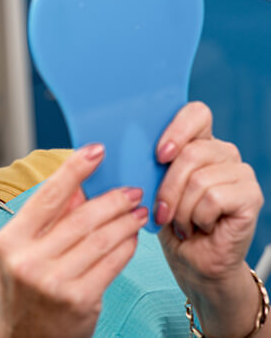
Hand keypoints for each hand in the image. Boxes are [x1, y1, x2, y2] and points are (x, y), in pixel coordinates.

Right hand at [0, 144, 147, 337]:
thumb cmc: (28, 293)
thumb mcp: (25, 253)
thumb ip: (50, 220)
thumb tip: (82, 186)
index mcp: (9, 240)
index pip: (47, 196)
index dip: (74, 169)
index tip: (96, 150)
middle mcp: (27, 260)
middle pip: (81, 217)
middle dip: (112, 199)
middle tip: (132, 190)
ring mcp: (53, 282)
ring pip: (101, 238)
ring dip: (125, 221)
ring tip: (138, 211)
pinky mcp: (79, 301)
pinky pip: (112, 263)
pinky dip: (126, 246)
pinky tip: (133, 238)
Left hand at [154, 101, 263, 336]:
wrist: (191, 261)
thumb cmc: (168, 221)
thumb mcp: (151, 186)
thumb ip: (149, 162)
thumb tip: (123, 145)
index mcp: (198, 142)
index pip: (196, 113)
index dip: (177, 129)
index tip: (158, 155)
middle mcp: (223, 152)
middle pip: (192, 152)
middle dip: (168, 187)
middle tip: (162, 211)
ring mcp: (240, 173)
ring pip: (200, 178)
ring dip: (181, 208)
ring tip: (181, 222)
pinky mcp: (251, 196)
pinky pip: (214, 197)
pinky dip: (198, 217)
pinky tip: (200, 227)